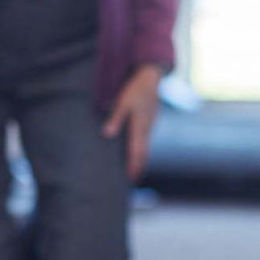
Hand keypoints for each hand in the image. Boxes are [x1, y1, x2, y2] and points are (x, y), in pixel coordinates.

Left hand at [101, 63, 163, 179]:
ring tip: (133, 171)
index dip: (134, 167)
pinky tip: (135, 152)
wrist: (151, 77)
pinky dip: (140, 149)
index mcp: (140, 127)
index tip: (130, 180)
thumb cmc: (135, 89)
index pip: (137, 153)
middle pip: (143, 153)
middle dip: (138, 167)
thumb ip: (116, 118)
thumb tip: (107, 134)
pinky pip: (144, 140)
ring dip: (139, 160)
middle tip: (132, 181)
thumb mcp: (123, 102)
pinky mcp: (148, 121)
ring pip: (145, 147)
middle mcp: (146, 129)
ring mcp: (149, 125)